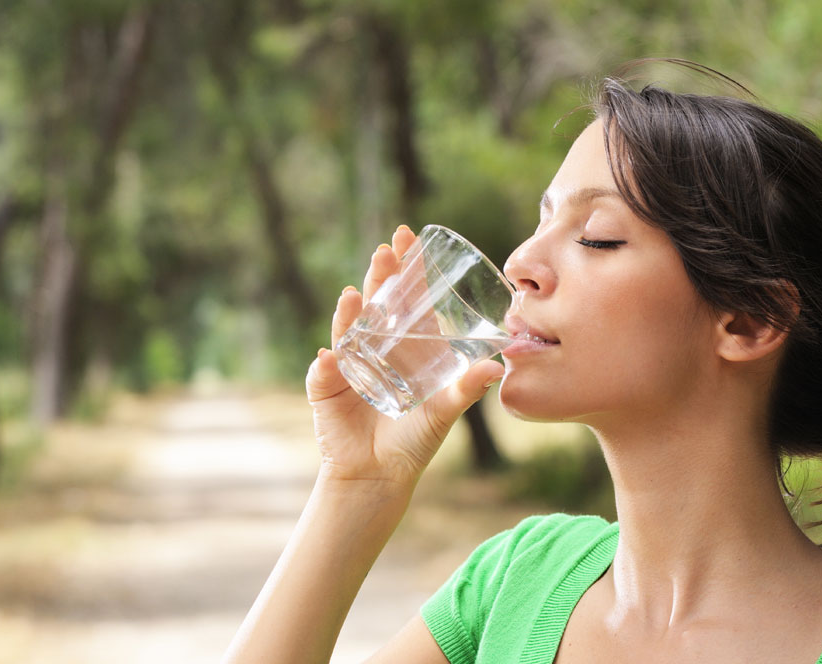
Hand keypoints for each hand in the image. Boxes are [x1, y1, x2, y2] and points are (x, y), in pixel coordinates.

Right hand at [305, 225, 504, 489]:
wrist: (379, 474)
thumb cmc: (414, 440)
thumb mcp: (445, 411)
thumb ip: (466, 389)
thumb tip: (495, 365)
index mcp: (404, 345)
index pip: (404, 297)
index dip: (406, 268)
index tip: (408, 236)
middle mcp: (374, 347)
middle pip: (375, 302)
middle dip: (380, 275)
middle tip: (387, 250)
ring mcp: (347, 363)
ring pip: (349, 328)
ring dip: (351, 310)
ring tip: (358, 293)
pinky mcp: (326, 387)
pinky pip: (327, 371)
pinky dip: (330, 363)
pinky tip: (333, 355)